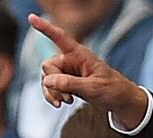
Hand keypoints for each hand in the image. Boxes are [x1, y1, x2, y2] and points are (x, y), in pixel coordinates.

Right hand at [28, 14, 148, 127]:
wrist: (121, 102)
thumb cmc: (113, 90)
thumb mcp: (93, 88)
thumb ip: (70, 84)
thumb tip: (47, 81)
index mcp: (80, 54)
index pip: (60, 38)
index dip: (45, 28)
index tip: (31, 18)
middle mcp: (71, 61)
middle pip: (49, 67)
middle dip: (53, 83)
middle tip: (65, 98)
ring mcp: (68, 72)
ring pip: (48, 79)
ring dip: (52, 92)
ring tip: (65, 102)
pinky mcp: (68, 83)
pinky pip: (52, 87)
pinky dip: (53, 96)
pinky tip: (60, 104)